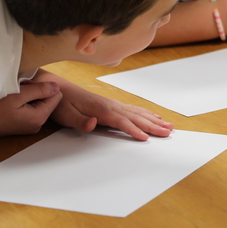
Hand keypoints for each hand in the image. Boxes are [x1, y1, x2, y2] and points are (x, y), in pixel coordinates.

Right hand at [0, 81, 62, 143]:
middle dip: (38, 92)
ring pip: (41, 104)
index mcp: (39, 117)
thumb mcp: (18, 96)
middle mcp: (38, 124)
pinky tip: (13, 102)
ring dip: (31, 97)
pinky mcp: (24, 125)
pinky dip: (26, 103)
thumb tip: (57, 86)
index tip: (29, 86)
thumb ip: (39, 90)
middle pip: (49, 101)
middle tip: (21, 89)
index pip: (57, 96)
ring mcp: (31, 126)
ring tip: (16, 95)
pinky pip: (33, 110)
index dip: (45, 87)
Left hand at [41, 73, 172, 140]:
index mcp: (102, 110)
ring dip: (154, 119)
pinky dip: (146, 113)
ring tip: (168, 125)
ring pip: (138, 112)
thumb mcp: (66, 116)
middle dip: (153, 125)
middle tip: (169, 132)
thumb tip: (93, 123)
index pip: (122, 122)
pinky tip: (153, 115)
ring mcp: (113, 104)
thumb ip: (80, 122)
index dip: (134, 130)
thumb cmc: (61, 104)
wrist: (57, 89)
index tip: (146, 138)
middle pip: (136, 117)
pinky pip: (133, 109)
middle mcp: (111, 105)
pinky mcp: (112, 104)